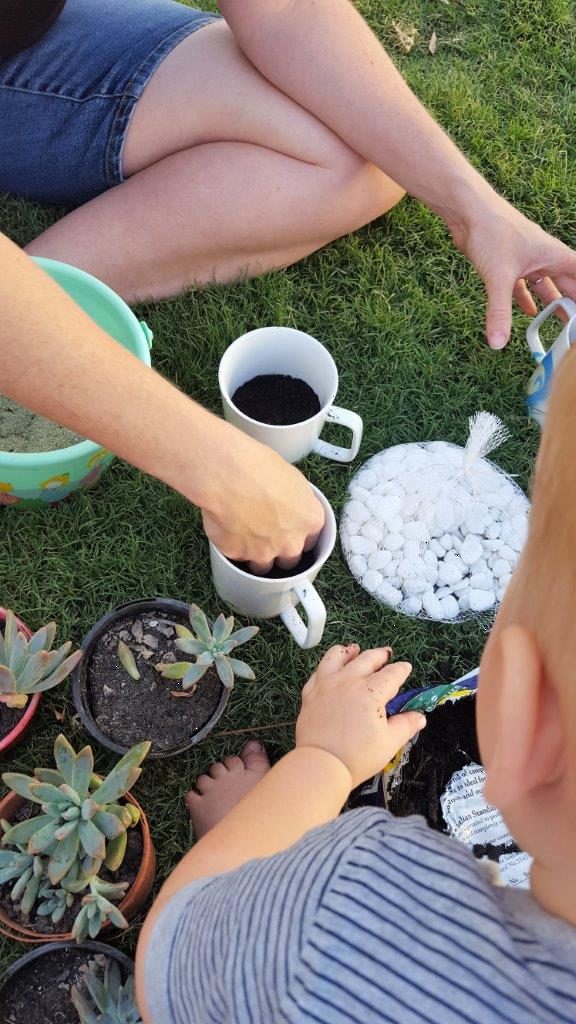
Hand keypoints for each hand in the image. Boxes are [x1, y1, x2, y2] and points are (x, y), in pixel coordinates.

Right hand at [201, 424, 323, 573]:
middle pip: (289, 560)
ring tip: (242, 531)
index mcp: (310, 521)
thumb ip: (296, 501)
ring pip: (262, 565)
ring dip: (255, 552)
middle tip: (265, 531)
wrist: (226, 473)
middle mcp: (291, 542)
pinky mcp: (237, 554)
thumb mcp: (291, 478)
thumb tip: (288, 504)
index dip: (297, 535)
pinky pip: (236, 555)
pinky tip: (225, 525)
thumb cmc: (258, 466)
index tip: (289, 530)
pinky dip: (231, 545)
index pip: (310, 541)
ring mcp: (264, 553)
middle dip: (279, 550)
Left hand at [295, 645, 425, 787]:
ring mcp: (326, 684)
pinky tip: (331, 668)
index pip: (391, 675)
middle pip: (366, 659)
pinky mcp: (310, 693)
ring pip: (337, 657)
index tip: (405, 668)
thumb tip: (420, 717)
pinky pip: (318, 671)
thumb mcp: (390, 742)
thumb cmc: (358, 755)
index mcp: (371, 692)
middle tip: (387, 654)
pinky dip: (327, 665)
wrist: (321, 764)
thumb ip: (406, 725)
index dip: (401, 670)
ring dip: (349, 652)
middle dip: (380, 655)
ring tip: (355, 649)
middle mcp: (348, 681)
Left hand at [448, 194, 575, 348]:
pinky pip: (522, 286)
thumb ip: (500, 312)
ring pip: (544, 285)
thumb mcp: (499, 277)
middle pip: (566, 283)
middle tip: (572, 327)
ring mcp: (526, 260)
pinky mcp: (507, 263)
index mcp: (553, 255)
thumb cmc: (492, 232)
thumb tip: (498, 343)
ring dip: (551, 303)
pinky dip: (525, 299)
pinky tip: (529, 313)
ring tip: (559, 323)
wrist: (468, 210)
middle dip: (571, 304)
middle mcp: (543, 257)